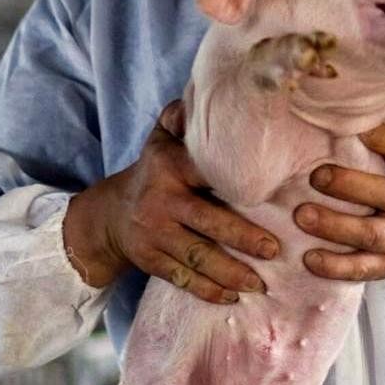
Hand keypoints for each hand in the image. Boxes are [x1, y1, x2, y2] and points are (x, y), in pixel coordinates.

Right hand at [63, 100, 280, 303]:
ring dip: (231, 272)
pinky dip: (208, 290)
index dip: (241, 182)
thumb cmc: (153, 172)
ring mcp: (154, 234)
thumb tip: (207, 88)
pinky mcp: (150, 260)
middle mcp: (160, 200)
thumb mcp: (161, 140)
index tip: (276, 192)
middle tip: (277, 250)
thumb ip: (182, 117)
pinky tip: (233, 296)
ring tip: (261, 284)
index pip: (208, 172)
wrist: (108, 215)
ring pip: (198, 257)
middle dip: (245, 238)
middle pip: (209, 223)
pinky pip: (183, 279)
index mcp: (169, 166)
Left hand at [295, 125, 384, 282]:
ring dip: (333, 226)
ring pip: (368, 234)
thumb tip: (330, 114)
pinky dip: (335, 266)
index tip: (346, 128)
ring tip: (301, 216)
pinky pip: (361, 268)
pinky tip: (308, 258)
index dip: (378, 137)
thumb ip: (379, 142)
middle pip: (382, 194)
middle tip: (314, 177)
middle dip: (347, 185)